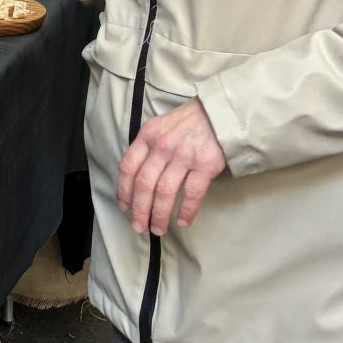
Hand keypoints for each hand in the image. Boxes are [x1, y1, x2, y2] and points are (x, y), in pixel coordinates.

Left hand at [117, 100, 227, 234]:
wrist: (218, 113)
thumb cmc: (187, 122)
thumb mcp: (159, 126)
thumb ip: (147, 148)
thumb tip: (135, 178)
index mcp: (148, 136)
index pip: (128, 167)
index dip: (124, 191)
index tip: (124, 207)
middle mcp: (163, 146)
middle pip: (144, 184)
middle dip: (139, 210)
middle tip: (138, 227)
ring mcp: (184, 156)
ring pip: (165, 192)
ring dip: (159, 215)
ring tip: (158, 229)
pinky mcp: (205, 165)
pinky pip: (192, 194)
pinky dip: (186, 211)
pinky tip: (183, 222)